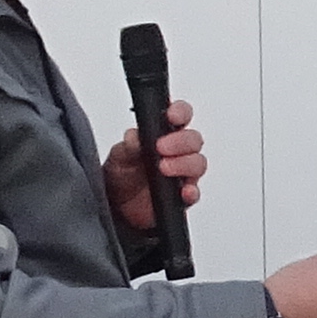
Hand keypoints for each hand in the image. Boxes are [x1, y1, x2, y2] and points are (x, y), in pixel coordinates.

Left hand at [105, 98, 205, 243]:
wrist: (118, 205)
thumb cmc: (123, 174)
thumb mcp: (119, 156)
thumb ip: (129, 145)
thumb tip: (135, 137)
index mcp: (164, 133)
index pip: (181, 115)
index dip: (181, 112)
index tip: (172, 116)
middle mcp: (177, 151)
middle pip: (193, 139)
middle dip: (180, 142)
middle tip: (161, 148)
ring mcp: (182, 173)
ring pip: (198, 163)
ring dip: (184, 164)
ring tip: (164, 168)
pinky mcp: (183, 196)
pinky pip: (195, 193)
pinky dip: (192, 191)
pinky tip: (184, 191)